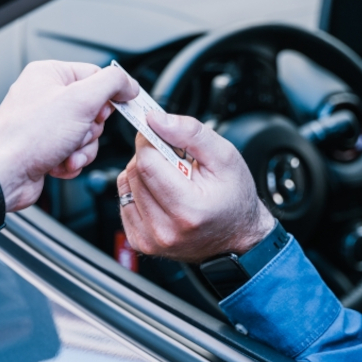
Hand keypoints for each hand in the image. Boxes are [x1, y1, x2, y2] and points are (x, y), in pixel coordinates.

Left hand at [0, 60, 138, 211]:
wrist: (3, 175)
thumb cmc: (28, 136)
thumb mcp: (80, 100)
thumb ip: (111, 84)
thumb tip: (129, 84)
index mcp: (50, 75)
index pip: (96, 75)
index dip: (107, 96)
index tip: (111, 110)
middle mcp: (45, 96)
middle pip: (94, 110)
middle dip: (91, 130)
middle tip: (77, 133)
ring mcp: (44, 125)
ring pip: (86, 135)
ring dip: (82, 149)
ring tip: (65, 153)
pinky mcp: (44, 148)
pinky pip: (74, 152)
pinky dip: (71, 162)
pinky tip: (58, 164)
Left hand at [118, 112, 274, 262]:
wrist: (237, 236)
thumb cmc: (234, 198)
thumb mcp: (225, 157)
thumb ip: (190, 133)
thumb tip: (155, 120)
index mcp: (188, 211)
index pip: (147, 163)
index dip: (150, 140)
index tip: (160, 133)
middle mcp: (165, 230)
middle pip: (134, 173)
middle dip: (150, 156)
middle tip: (174, 159)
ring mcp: (150, 239)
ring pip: (126, 184)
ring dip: (143, 172)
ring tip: (171, 177)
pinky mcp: (140, 241)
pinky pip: (124, 201)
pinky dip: (138, 189)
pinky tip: (161, 192)